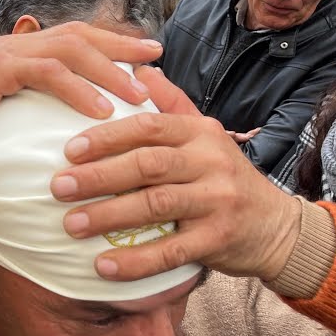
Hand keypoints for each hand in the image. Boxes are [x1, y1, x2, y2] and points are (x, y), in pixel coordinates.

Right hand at [0, 22, 163, 139]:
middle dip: (123, 45)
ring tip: (141, 93)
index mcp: (19, 50)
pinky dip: (81, 91)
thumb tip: (30, 137)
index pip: (73, 38)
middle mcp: (19, 44)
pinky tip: (103, 111)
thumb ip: (13, 112)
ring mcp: (12, 53)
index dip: (108, 44)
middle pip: (83, 35)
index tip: (138, 56)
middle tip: (158, 56)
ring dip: (112, 71)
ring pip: (75, 51)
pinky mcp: (3, 69)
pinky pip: (51, 75)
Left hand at [49, 66, 301, 281]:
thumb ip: (172, 105)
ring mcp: (217, 201)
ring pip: (156, 205)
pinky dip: (135, 261)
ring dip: (109, 216)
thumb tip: (138, 69)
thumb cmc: (226, 179)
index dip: (106, 137)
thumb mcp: (206, 136)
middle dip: (98, 176)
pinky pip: (171, 251)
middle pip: (147, 164)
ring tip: (71, 225)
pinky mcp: (218, 239)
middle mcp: (211, 162)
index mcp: (200, 133)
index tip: (69, 150)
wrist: (276, 227)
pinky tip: (103, 267)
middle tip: (59, 187)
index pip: (149, 126)